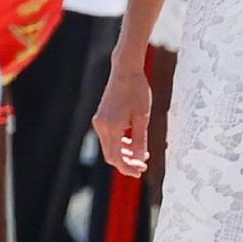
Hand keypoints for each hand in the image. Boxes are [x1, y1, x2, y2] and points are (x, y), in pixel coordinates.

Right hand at [92, 59, 151, 177]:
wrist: (125, 70)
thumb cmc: (137, 91)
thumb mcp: (143, 118)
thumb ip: (140, 141)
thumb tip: (140, 159)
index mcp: (111, 127)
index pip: (116, 158)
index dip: (128, 168)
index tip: (140, 171)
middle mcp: (101, 126)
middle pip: (110, 155)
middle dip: (126, 163)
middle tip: (142, 166)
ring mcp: (99, 121)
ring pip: (109, 147)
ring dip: (124, 154)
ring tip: (141, 154)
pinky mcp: (101, 117)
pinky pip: (108, 137)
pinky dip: (120, 143)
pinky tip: (133, 142)